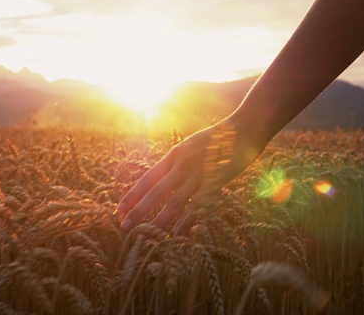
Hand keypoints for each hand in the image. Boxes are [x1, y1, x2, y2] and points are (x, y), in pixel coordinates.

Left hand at [116, 118, 267, 231]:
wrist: (245, 129)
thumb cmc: (220, 137)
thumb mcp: (192, 144)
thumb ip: (178, 160)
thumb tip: (165, 175)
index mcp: (174, 154)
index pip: (147, 178)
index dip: (132, 195)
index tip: (119, 209)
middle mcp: (182, 164)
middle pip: (155, 191)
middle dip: (138, 210)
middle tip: (123, 226)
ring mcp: (198, 174)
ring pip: (174, 201)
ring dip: (159, 219)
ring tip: (145, 233)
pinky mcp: (215, 182)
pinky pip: (197, 205)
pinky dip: (186, 220)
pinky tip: (175, 232)